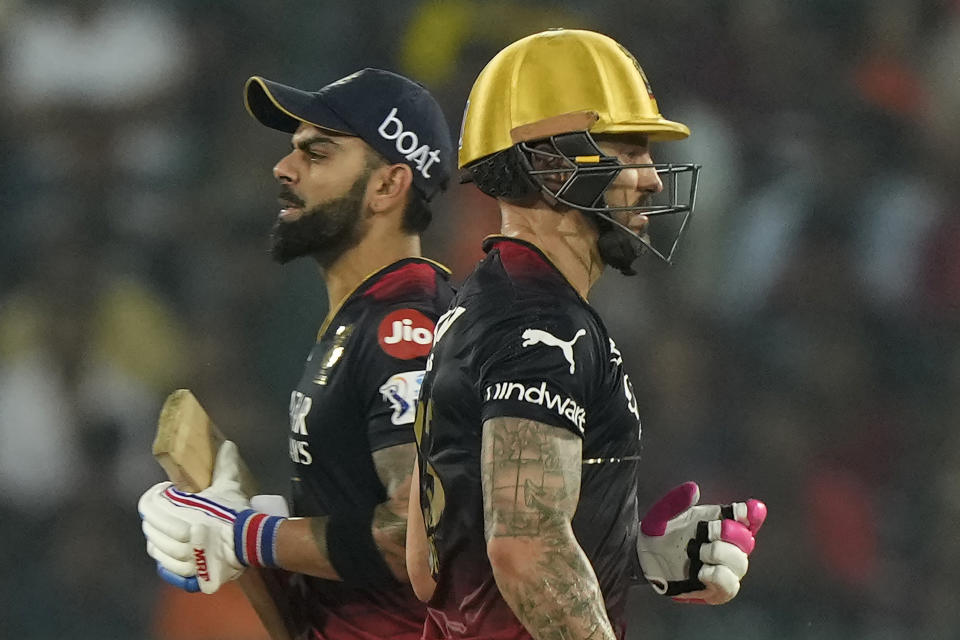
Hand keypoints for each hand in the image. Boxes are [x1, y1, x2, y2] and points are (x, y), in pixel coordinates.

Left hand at [138, 441, 282, 592]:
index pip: (150, 505)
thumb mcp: (228, 486)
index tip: (164, 492)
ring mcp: (180, 557)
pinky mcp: (185, 573)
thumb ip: (224, 466)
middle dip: (153, 517)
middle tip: (162, 510)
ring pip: (155, 547)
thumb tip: (228, 445)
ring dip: (156, 537)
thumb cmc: (235, 513)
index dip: (153, 497)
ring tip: (164, 530)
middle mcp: (176, 536)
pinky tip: (167, 551)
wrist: (249, 542)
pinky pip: (164, 566)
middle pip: (150, 526)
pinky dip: (162, 558)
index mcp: (181, 512)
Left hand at [637, 482, 765, 604]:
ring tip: (698, 552)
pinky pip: (729, 586)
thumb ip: (676, 500)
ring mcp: (723, 569)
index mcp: (719, 522)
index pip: (746, 518)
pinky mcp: (715, 590)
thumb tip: (694, 489)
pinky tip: (702, 571)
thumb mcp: (662, 514)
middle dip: (731, 533)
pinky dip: (719, 577)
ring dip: (720, 554)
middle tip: (711, 530)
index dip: (753, 514)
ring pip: (740, 563)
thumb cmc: (658, 533)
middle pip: (747, 540)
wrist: (642, 557)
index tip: (746, 509)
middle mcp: (727, 545)